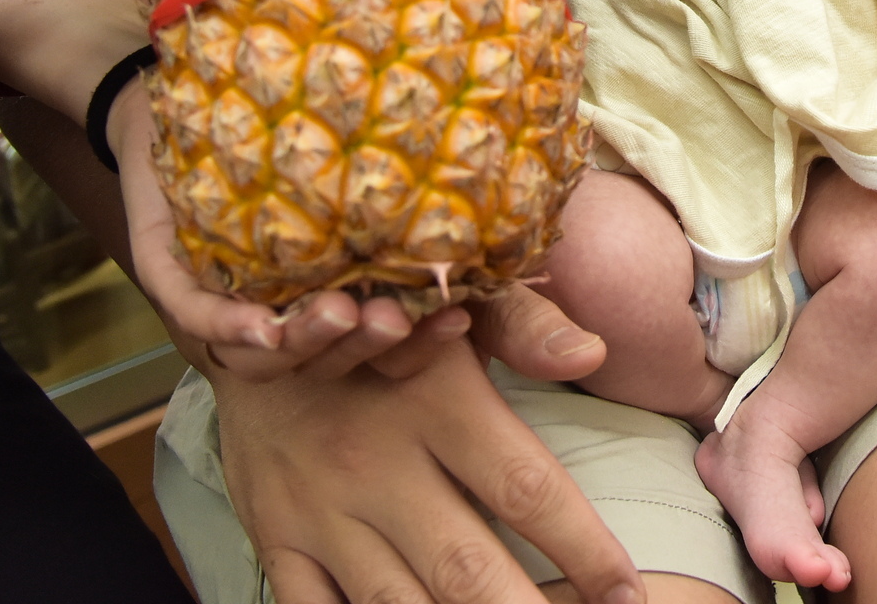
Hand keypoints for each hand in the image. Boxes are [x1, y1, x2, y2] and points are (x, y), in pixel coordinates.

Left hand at [113, 79, 618, 386]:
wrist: (255, 61)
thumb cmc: (360, 151)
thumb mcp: (447, 213)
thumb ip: (510, 295)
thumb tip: (590, 359)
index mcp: (364, 303)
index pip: (395, 350)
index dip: (422, 350)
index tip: (453, 322)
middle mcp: (300, 303)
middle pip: (330, 354)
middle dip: (366, 348)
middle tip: (393, 321)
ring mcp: (235, 286)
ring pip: (263, 346)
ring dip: (304, 341)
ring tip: (341, 314)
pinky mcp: (177, 260)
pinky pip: (191, 307)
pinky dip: (223, 322)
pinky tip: (255, 322)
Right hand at [205, 289, 638, 603]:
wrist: (249, 323)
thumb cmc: (378, 314)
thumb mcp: (453, 301)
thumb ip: (526, 325)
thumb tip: (592, 351)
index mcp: (434, 403)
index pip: (526, 489)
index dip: (585, 549)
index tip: (628, 591)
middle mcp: (377, 464)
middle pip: (467, 568)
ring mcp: (322, 510)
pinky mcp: (279, 540)